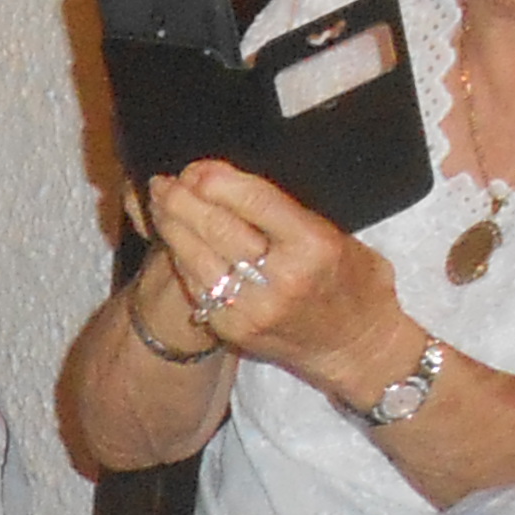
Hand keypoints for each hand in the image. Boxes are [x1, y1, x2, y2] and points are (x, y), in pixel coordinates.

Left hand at [143, 163, 404, 394]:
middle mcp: (281, 277)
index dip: (217, 180)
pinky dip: (181, 257)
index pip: (254, 201)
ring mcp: (253, 308)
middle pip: (218, 228)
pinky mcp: (234, 328)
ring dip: (172, 227)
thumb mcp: (337, 236)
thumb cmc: (354, 282)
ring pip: (198, 258)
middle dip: (183, 200)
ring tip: (157, 203)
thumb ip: (288, 215)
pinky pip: (197, 285)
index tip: (196, 168)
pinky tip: (171, 238)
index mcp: (313, 245)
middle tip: (164, 182)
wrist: (356, 346)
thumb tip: (230, 183)